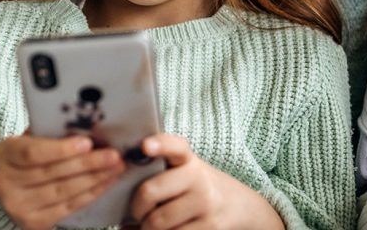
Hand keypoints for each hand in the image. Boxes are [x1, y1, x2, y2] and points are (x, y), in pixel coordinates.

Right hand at [0, 133, 126, 229]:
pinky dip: (90, 194)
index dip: (61, 149)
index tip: (87, 142)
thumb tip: (91, 127)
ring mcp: (18, 205)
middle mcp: (6, 182)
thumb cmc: (30, 154)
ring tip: (116, 167)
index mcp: (5, 153)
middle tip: (114, 155)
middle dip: (87, 164)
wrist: (12, 187)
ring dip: (94, 179)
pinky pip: (68, 207)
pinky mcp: (32, 222)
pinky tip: (106, 182)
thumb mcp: (33, 138)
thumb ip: (53, 133)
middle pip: (52, 173)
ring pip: (63, 191)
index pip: (33, 153)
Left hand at [128, 134, 281, 229]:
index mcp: (188, 160)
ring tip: (151, 225)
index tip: (145, 146)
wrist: (242, 207)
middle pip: (150, 192)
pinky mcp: (210, 226)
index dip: (160, 144)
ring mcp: (205, 203)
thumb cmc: (199, 190)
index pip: (175, 147)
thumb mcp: (186, 173)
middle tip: (137, 213)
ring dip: (146, 228)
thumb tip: (125, 202)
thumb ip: (160, 175)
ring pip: (157, 221)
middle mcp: (198, 178)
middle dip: (136, 209)